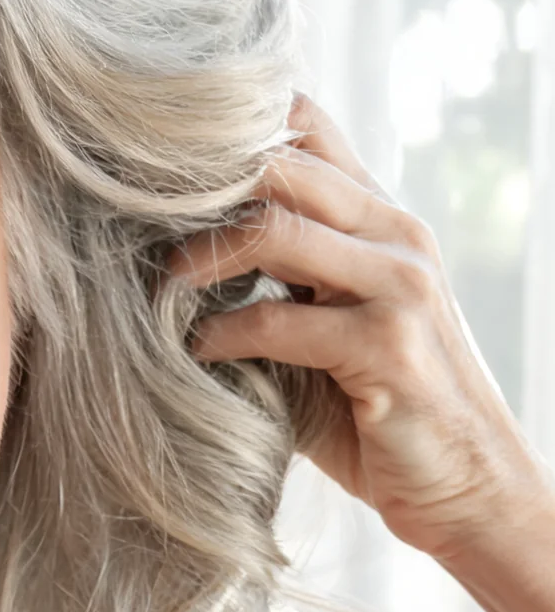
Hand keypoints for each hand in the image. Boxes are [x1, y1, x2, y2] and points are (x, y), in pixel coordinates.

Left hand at [163, 91, 554, 561]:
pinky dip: (222, 333)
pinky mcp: (389, 347)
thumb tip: (163, 243)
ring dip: (203, 254)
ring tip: (163, 282)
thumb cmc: (376, 405)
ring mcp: (399, 287)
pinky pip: (278, 321)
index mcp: (378, 217)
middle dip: (202, 187)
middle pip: (283, 164)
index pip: (307, 126)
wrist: (471, 488)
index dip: (234, 123)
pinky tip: (197, 349)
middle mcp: (396, 235)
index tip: (160, 153)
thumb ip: (274, 272)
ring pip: (278, 228)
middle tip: (140, 216)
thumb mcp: (325, 320)